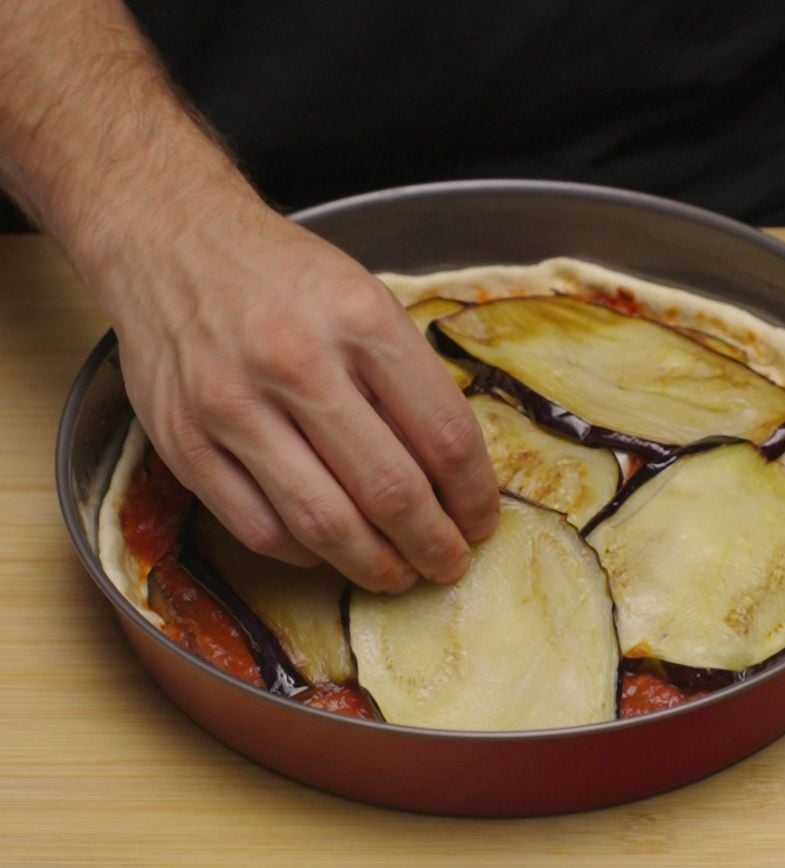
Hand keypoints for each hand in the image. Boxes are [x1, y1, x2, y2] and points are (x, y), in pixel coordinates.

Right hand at [110, 200, 498, 590]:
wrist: (169, 243)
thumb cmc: (283, 277)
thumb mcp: (365, 299)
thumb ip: (406, 381)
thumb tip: (450, 476)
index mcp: (360, 320)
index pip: (443, 436)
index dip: (473, 495)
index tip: (480, 521)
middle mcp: (296, 364)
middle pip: (389, 492)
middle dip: (433, 545)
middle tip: (449, 564)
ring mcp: (232, 407)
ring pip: (324, 524)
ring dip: (374, 566)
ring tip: (398, 573)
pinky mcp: (183, 443)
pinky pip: (260, 529)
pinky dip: (306, 554)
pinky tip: (329, 549)